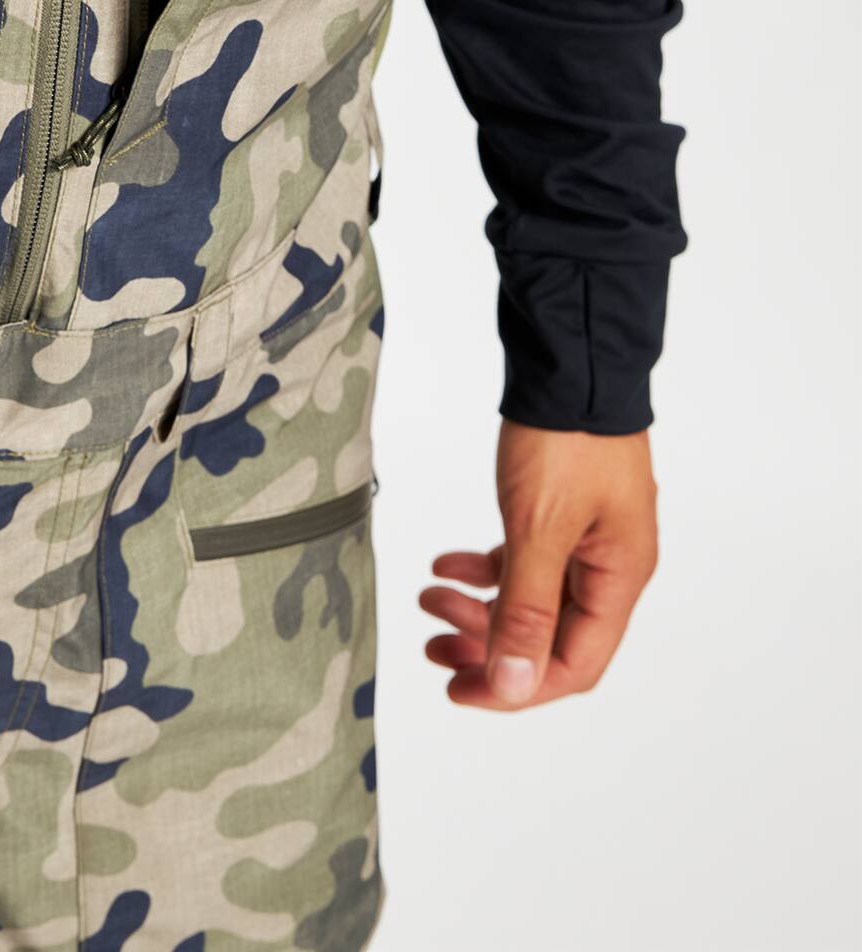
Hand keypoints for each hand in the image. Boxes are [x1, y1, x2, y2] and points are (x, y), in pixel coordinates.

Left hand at [419, 421, 657, 709]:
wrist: (570, 360)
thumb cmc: (566, 438)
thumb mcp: (539, 529)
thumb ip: (526, 610)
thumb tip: (513, 686)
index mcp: (619, 578)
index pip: (573, 665)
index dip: (515, 688)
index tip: (459, 689)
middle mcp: (608, 564)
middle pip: (549, 636)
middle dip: (488, 648)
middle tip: (433, 648)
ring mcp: (586, 536)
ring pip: (531, 597)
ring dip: (479, 608)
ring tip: (428, 601)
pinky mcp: (562, 508)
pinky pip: (523, 558)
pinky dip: (483, 567)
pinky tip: (444, 565)